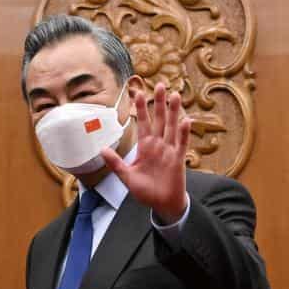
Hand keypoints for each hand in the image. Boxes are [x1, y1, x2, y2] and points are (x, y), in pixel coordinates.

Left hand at [103, 82, 189, 223]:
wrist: (162, 204)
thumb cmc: (146, 191)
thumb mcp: (127, 177)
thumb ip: (116, 163)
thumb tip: (102, 149)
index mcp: (144, 147)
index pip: (142, 123)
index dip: (140, 108)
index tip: (138, 92)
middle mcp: (158, 145)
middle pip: (159, 120)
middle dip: (159, 103)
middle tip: (160, 84)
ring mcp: (169, 151)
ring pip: (172, 127)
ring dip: (174, 112)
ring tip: (175, 95)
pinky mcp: (178, 160)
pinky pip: (182, 144)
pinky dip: (184, 133)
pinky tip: (186, 120)